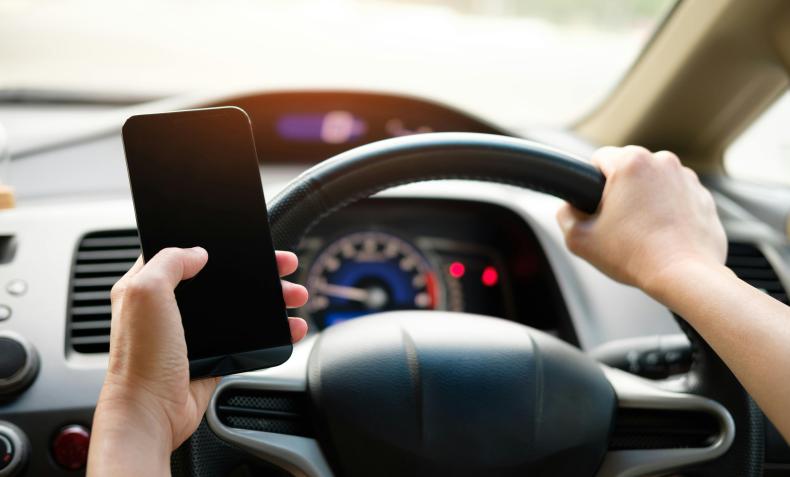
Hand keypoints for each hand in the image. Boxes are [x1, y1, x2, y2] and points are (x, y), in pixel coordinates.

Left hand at [87, 247, 307, 475]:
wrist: (151, 413)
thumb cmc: (140, 359)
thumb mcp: (145, 293)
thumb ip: (169, 261)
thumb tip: (197, 252)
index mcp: (147, 286)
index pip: (183, 253)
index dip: (214, 244)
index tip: (244, 241)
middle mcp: (170, 307)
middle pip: (223, 278)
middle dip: (257, 271)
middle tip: (283, 266)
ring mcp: (194, 332)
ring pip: (240, 307)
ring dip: (271, 300)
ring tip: (295, 296)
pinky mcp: (212, 355)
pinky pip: (248, 337)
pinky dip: (273, 331)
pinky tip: (290, 327)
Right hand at [556, 146, 726, 293]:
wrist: (684, 277)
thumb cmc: (634, 256)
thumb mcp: (578, 238)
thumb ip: (565, 214)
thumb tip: (570, 207)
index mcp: (631, 162)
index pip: (599, 159)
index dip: (591, 184)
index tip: (596, 206)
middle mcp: (663, 162)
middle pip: (629, 169)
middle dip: (621, 191)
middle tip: (617, 223)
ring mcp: (688, 179)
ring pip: (654, 183)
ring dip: (646, 200)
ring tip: (643, 232)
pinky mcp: (704, 198)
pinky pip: (677, 198)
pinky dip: (669, 212)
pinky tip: (662, 236)